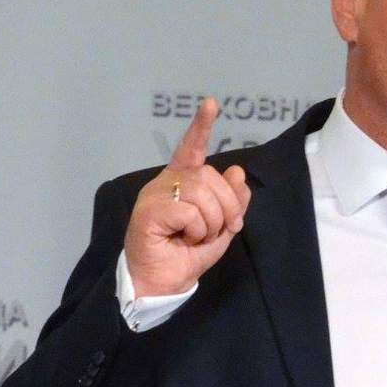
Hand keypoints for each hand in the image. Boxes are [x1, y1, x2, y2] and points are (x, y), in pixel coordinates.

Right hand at [123, 98, 251, 296]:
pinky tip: (182, 239)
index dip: (201, 126)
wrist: (165, 282)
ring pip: (201, 193)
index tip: (212, 104)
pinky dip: (196, 229)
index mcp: (182, 181)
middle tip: (224, 229)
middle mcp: (166, 181)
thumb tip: (238, 171)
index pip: (192, 148)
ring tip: (197, 236)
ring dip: (212, 221)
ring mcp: (154, 194)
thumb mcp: (221, 227)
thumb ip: (233, 201)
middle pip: (209, 176)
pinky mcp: (148, 211)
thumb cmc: (188, 254)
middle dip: (228, 206)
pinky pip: (188, 211)